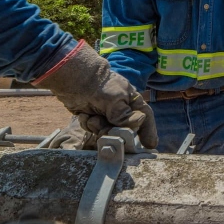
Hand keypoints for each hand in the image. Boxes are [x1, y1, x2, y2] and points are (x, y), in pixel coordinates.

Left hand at [36, 42, 157, 149]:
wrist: (73, 78)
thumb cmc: (99, 85)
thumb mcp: (116, 99)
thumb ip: (125, 115)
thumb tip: (137, 123)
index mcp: (131, 100)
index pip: (144, 117)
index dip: (148, 130)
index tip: (150, 145)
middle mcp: (120, 108)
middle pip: (124, 129)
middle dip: (115, 133)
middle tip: (106, 131)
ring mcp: (105, 113)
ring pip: (107, 131)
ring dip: (99, 128)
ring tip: (92, 118)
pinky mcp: (91, 116)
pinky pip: (93, 129)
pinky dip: (88, 124)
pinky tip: (84, 115)